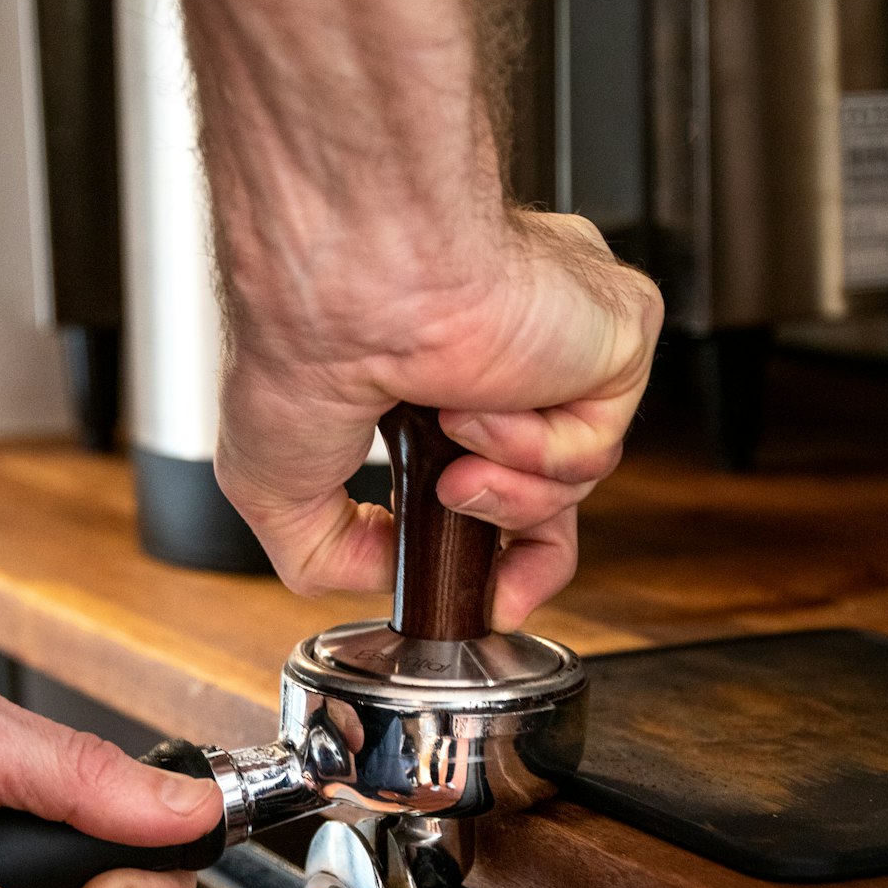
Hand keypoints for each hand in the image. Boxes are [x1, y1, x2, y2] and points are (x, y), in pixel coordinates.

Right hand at [215, 210, 661, 630]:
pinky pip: (599, 438)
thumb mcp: (273, 488)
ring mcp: (564, 339)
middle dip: (522, 545)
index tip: (491, 599)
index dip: (503, 549)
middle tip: (484, 571)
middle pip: (557, 484)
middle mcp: (508, 349)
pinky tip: (477, 410)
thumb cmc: (301, 345)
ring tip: (454, 459)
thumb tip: (389, 575)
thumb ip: (328, 551)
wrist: (354, 289)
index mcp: (438, 368)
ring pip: (580, 475)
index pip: (502, 468)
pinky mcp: (614, 329)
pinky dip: (538, 449)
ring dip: (510, 495)